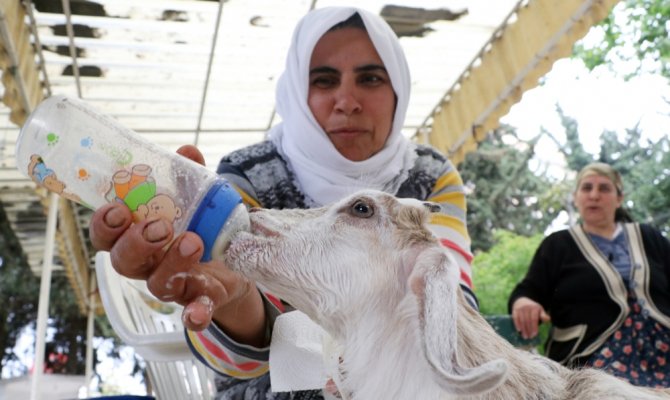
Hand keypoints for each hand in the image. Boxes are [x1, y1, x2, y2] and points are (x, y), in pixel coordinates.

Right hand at [89, 145, 265, 344]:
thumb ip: (188, 177)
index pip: (107, 235)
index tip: (116, 209)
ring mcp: (173, 285)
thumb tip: (187, 151)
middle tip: (158, 227)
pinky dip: (194, 314)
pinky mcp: (201, 298)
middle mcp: (148, 264)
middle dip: (136, 244)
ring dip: (171, 263)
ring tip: (192, 241)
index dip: (104, 225)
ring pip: (157, 284)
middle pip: (124, 262)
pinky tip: (196, 313)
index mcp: (138, 237)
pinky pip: (192, 311)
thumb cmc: (200, 226)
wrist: (233, 264)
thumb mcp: (194, 200)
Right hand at [511, 297, 550, 338]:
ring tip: (525, 336)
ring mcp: (520, 309)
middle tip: (530, 337)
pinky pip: (515, 318)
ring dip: (523, 329)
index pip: (534, 319)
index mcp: (534, 308)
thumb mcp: (540, 310)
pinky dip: (517, 324)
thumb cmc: (533, 308)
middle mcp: (527, 307)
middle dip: (528, 330)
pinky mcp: (515, 310)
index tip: (534, 334)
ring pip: (521, 320)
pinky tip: (519, 330)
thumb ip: (544, 315)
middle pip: (527, 321)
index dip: (534, 327)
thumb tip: (548, 319)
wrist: (522, 300)